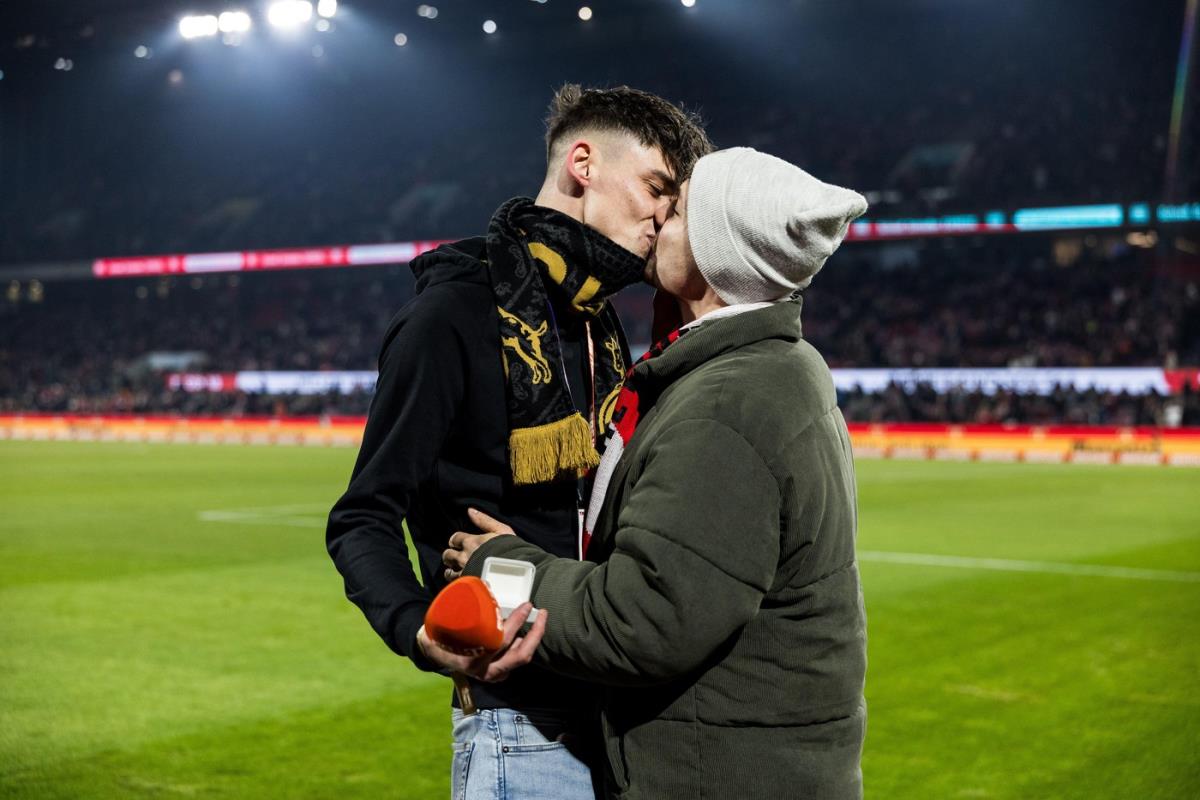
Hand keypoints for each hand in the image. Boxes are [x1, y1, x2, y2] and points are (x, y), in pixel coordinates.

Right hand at [416, 602, 546, 681]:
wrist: (433, 655)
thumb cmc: (441, 635)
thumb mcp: (447, 624)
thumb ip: (465, 609)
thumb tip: (487, 585)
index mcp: (474, 660)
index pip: (503, 640)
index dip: (517, 621)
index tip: (527, 605)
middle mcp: (486, 671)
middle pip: (521, 654)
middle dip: (536, 633)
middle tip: (542, 613)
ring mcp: (494, 675)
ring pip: (521, 657)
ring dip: (532, 638)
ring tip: (538, 620)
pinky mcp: (498, 674)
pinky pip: (516, 659)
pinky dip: (523, 645)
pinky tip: (525, 632)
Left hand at [442, 508, 515, 580]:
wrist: (516, 572)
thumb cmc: (512, 549)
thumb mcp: (501, 530)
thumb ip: (484, 520)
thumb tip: (470, 510)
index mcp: (471, 541)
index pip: (455, 538)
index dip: (456, 540)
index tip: (458, 543)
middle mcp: (465, 556)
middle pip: (448, 555)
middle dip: (450, 555)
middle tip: (456, 557)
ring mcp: (465, 572)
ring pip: (448, 571)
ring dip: (451, 570)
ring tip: (457, 570)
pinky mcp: (467, 585)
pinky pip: (454, 584)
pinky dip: (455, 582)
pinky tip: (462, 581)